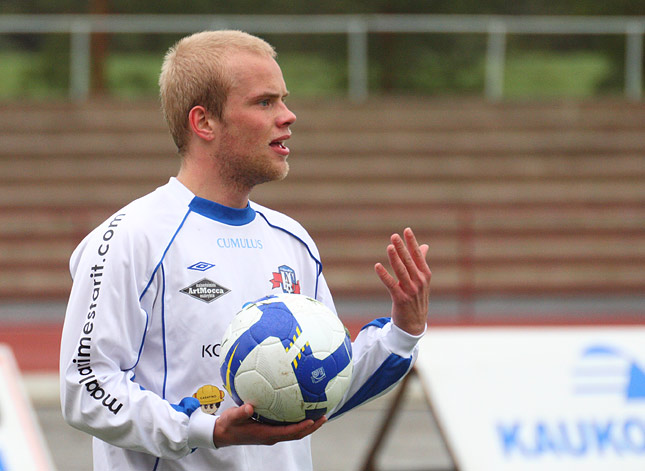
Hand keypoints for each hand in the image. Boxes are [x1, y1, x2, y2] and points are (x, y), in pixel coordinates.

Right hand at [212, 404, 326, 446]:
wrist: (222, 433)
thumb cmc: (228, 425)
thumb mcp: (232, 418)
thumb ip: (241, 412)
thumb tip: (249, 406)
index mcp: (265, 434)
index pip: (288, 432)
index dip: (301, 428)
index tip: (312, 420)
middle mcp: (271, 436)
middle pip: (296, 434)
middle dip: (311, 427)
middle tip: (323, 417)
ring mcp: (271, 434)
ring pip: (294, 432)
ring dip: (308, 426)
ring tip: (319, 415)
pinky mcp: (269, 430)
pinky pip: (288, 427)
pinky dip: (298, 421)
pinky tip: (301, 411)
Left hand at [374, 227, 430, 335]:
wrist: (414, 323)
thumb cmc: (417, 298)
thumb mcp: (422, 280)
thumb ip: (421, 262)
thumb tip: (425, 246)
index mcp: (425, 275)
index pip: (418, 255)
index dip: (412, 242)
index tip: (406, 230)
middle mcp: (419, 282)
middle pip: (409, 261)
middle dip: (401, 248)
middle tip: (394, 236)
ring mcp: (410, 291)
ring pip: (401, 271)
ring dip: (394, 258)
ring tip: (389, 247)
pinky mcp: (400, 299)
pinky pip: (391, 285)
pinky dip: (384, 275)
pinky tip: (377, 266)